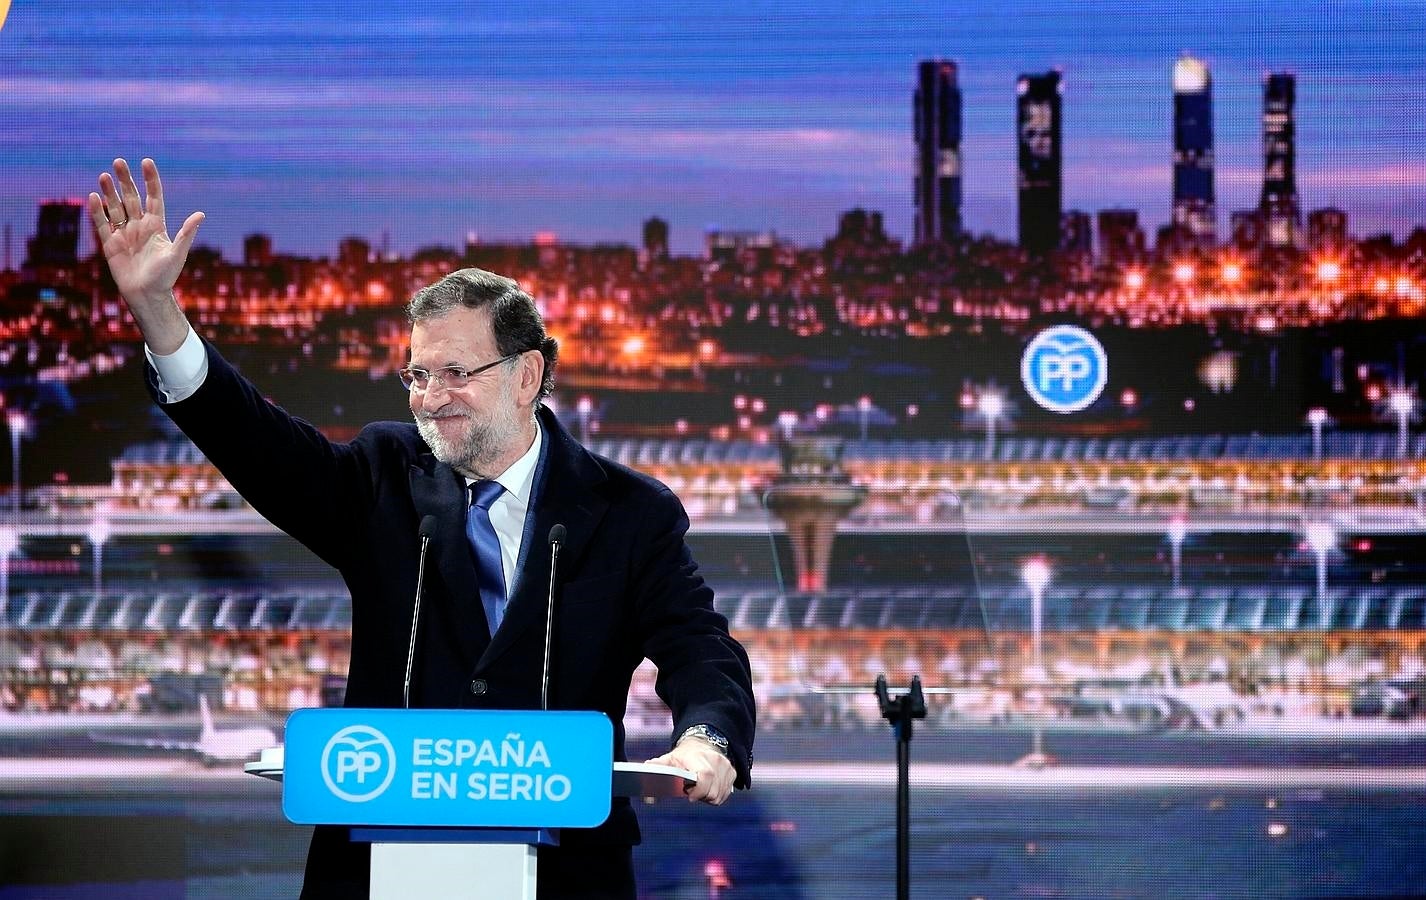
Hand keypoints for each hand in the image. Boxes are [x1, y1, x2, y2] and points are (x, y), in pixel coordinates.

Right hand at [86, 158, 203, 353]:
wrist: (146, 295)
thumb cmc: (165, 276)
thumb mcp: (177, 253)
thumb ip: (186, 233)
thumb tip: (200, 215)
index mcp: (157, 226)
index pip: (153, 197)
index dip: (150, 180)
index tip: (146, 162)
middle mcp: (140, 226)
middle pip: (131, 197)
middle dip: (125, 180)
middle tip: (118, 161)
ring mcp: (124, 234)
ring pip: (115, 208)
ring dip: (109, 192)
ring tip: (104, 175)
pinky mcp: (110, 244)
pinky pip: (102, 224)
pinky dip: (98, 211)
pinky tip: (94, 197)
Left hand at [645, 738, 735, 804]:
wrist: (703, 742)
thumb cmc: (684, 755)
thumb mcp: (670, 759)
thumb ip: (658, 770)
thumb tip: (647, 787)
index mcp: (699, 757)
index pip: (705, 777)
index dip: (698, 791)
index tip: (689, 795)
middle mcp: (716, 761)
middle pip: (713, 792)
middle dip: (700, 796)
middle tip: (690, 790)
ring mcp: (726, 767)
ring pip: (719, 795)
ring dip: (707, 796)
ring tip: (698, 788)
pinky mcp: (732, 773)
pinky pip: (725, 794)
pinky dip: (716, 795)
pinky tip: (707, 788)